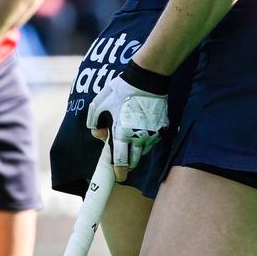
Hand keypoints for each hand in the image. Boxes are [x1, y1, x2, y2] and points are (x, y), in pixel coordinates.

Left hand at [86, 62, 171, 178]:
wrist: (148, 78)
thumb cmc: (122, 90)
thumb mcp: (101, 102)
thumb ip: (94, 120)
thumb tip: (97, 133)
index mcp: (122, 134)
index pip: (120, 162)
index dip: (118, 172)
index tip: (118, 177)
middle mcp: (138, 137)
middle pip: (133, 161)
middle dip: (127, 164)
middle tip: (122, 159)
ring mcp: (152, 134)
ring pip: (143, 150)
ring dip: (136, 150)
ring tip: (130, 138)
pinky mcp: (162, 128)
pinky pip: (152, 140)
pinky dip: (146, 139)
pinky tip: (141, 128)